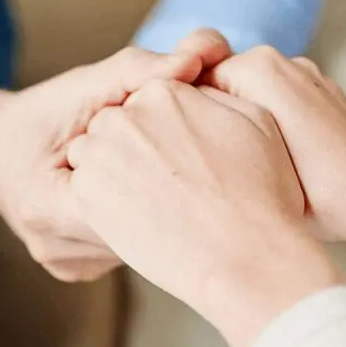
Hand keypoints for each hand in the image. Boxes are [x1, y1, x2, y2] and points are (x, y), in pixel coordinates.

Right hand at [0, 32, 230, 281]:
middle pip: (139, 232)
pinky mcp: (75, 272)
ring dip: (154, 213)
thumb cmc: (41, 117)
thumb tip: (199, 59)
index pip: (131, 202)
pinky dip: (138, 226)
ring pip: (136, 247)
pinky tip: (139, 203)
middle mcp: (55, 247)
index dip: (167, 174)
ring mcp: (66, 265)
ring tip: (159, 184)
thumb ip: (138, 72)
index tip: (194, 155)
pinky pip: (124, 252)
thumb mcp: (84, 85)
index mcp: (47, 204)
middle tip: (189, 170)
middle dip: (165, 196)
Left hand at [67, 79, 341, 346]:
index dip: (164, 133)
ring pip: (94, 155)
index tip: (178, 159)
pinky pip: (85, 189)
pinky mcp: (86, 195)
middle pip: (117, 125)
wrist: (244, 256)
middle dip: (134, 148)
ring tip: (153, 202)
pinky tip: (138, 218)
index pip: (148, 101)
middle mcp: (126, 116)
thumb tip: (192, 91)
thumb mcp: (255, 121)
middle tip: (166, 184)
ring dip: (114, 172)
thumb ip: (213, 97)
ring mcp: (101, 155)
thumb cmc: (260, 193)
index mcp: (165, 92)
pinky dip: (104, 202)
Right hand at [206, 47, 345, 265]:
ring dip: (244, 119)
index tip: (192, 149)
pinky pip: (282, 100)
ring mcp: (309, 76)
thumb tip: (191, 124)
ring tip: (246, 158)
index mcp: (260, 69)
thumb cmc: (314, 193)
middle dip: (218, 115)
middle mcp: (286, 62)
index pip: (199, 79)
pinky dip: (272, 120)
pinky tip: (275, 154)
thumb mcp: (247, 160)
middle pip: (226, 83)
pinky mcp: (325, 93)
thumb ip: (212, 130)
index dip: (191, 115)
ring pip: (254, 93)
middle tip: (214, 157)